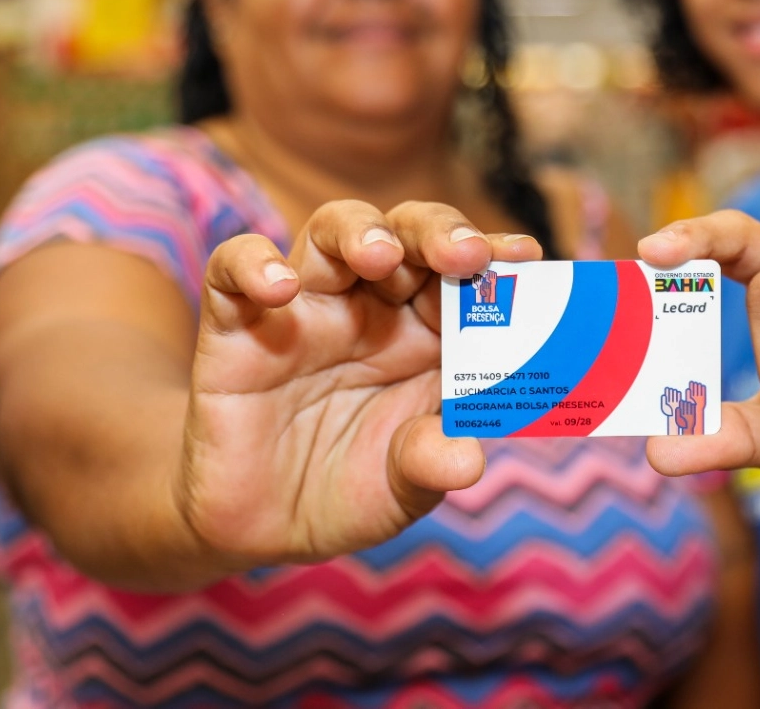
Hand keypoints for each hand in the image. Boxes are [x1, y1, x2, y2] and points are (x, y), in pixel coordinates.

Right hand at [175, 200, 542, 567]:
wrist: (257, 527)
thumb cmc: (348, 488)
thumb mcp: (400, 488)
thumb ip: (429, 463)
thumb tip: (467, 459)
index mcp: (425, 331)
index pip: (462, 274)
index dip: (494, 258)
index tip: (527, 256)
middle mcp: (370, 306)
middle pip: (405, 234)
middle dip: (437, 232)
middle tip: (465, 254)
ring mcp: (304, 308)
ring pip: (330, 233)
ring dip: (359, 232)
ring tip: (380, 255)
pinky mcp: (236, 325)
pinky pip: (233, 269)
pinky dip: (252, 264)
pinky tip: (278, 288)